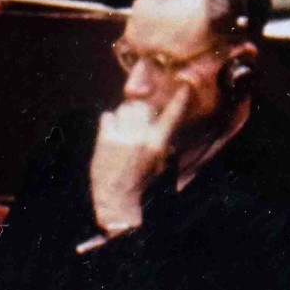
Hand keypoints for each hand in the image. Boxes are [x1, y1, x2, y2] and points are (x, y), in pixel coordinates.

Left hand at [89, 85, 187, 234]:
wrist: (116, 203)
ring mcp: (123, 137)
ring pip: (124, 109)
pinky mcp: (105, 140)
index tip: (185, 87)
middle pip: (142, 107)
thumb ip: (164, 147)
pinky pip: (108, 117)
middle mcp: (142, 137)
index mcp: (158, 144)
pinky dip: (108, 123)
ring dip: (123, 116)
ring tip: (122, 131)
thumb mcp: (160, 167)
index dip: (180, 100)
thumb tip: (167, 136)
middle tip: (134, 123)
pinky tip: (110, 135)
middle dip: (138, 111)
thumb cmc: (141, 187)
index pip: (172, 116)